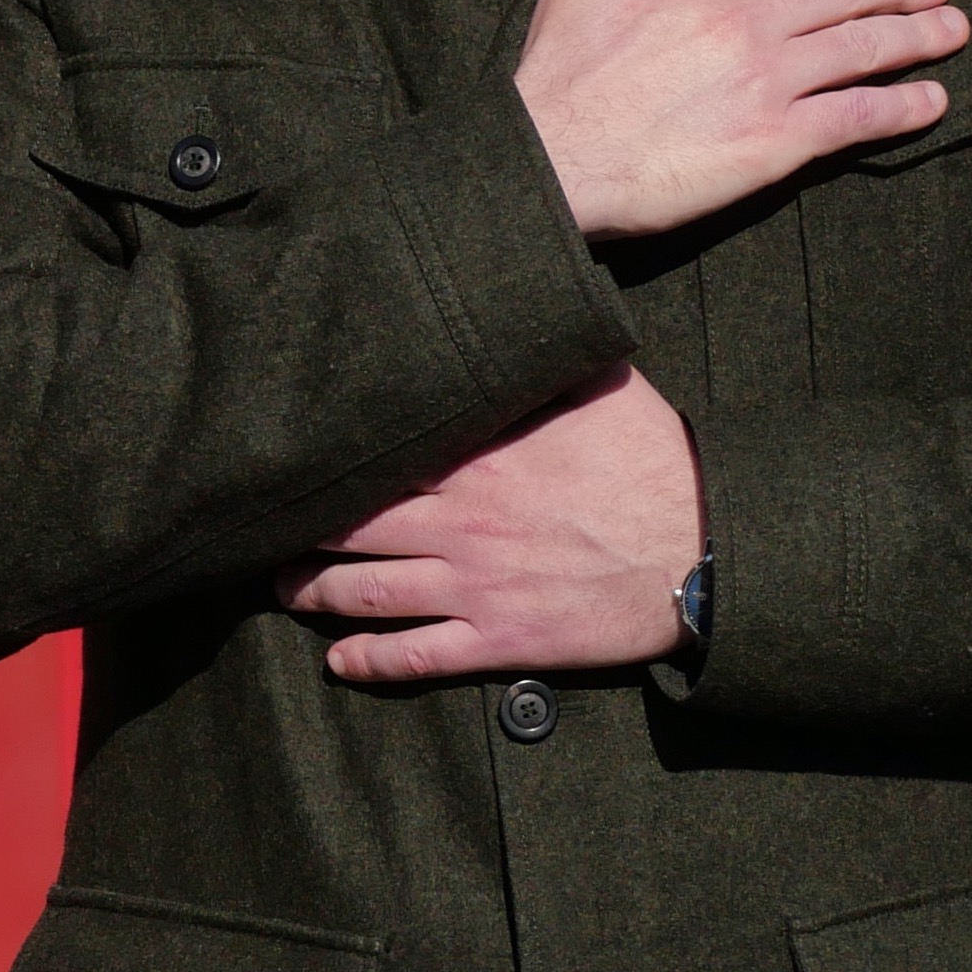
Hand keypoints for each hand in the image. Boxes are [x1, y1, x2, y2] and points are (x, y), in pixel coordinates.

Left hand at [287, 363, 701, 685]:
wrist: (709, 551)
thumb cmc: (658, 462)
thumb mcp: (599, 387)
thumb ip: (541, 360)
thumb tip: (517, 308)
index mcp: (477, 457)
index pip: (375, 456)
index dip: (324, 461)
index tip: (285, 457)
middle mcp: (462, 522)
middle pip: (349, 528)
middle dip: (297, 531)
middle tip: (261, 530)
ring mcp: (476, 586)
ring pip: (365, 594)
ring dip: (311, 595)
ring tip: (281, 589)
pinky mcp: (503, 639)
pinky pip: (417, 657)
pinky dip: (368, 663)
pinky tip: (338, 663)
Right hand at [514, 0, 964, 235]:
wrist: (549, 161)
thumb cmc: (557, 75)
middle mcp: (748, 23)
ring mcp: (769, 82)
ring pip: (867, 47)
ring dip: (920, 36)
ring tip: (953, 30)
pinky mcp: (778, 142)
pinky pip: (860, 116)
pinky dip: (904, 107)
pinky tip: (932, 101)